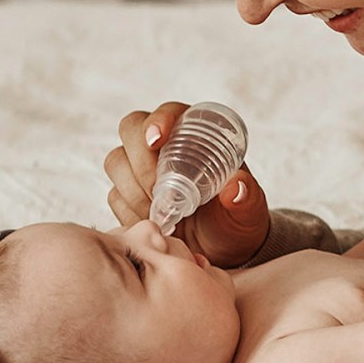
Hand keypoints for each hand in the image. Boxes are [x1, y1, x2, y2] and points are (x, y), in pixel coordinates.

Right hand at [103, 101, 270, 267]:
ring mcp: (141, 168)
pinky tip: (153, 223)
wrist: (223, 250)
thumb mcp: (249, 210)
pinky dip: (129, 210)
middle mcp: (165, 146)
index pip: (169, 112)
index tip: (157, 141)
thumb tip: (235, 187)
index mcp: (196, 135)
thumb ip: (247, 198)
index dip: (158, 120)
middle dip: (140, 160)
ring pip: (117, 162)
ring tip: (162, 213)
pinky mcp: (128, 195)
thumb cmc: (238, 219)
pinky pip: (114, 195)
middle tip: (159, 190)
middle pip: (131, 129)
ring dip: (133, 188)